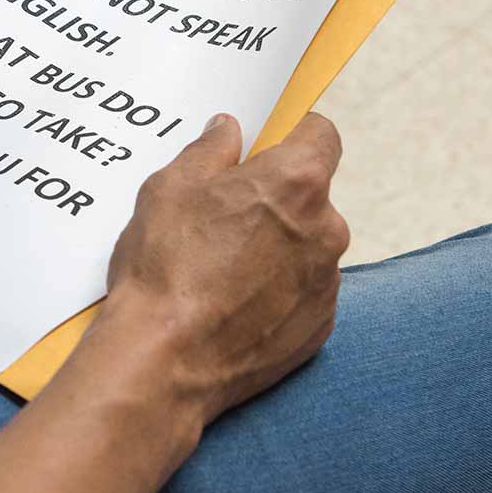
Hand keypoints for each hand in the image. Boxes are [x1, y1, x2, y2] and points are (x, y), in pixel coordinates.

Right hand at [104, 112, 348, 425]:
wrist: (164, 361)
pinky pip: (302, 293)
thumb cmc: (165, 268)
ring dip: (276, 246)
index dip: (293, 133)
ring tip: (220, 267)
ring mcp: (327, 283)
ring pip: (306, 246)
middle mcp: (327, 229)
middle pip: (311, 195)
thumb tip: (228, 131)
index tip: (268, 143)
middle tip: (222, 214)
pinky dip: (276, 291)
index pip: (321, 134)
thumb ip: (209, 150)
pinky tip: (231, 302)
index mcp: (297, 182)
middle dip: (274, 198)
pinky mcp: (319, 327)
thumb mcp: (170, 188)